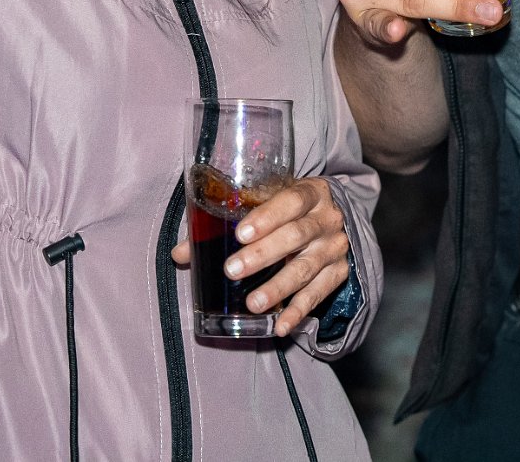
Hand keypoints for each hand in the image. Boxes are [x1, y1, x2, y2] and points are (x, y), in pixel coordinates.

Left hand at [171, 178, 349, 336]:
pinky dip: (298, 312)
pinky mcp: (338, 273)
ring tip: (253, 303)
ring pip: (306, 268)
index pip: (291, 200)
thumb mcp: (267, 204)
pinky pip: (318, 294)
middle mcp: (326, 219)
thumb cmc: (290, 210)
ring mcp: (334, 247)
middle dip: (263, 254)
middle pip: (296, 235)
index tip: (241, 234)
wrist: (335, 219)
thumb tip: (181, 252)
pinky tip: (280, 326)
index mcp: (309, 193)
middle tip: (233, 270)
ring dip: (278, 287)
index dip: (266, 217)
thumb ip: (226, 222)